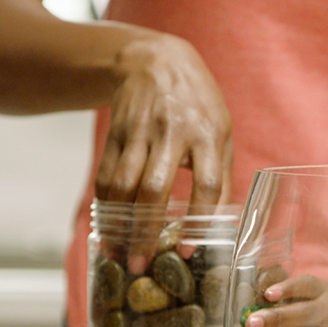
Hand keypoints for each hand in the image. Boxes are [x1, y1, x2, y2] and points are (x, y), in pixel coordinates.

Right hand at [95, 33, 231, 273]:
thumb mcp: (222, 134)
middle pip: (155, 188)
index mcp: (208, 135)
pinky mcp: (115, 135)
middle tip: (142, 264)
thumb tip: (221, 226)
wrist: (155, 61)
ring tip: (119, 255)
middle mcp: (172, 133)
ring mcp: (139, 133)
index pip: (207, 182)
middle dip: (146, 230)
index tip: (189, 251)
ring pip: (123, 184)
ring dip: (119, 224)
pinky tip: (106, 230)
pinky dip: (104, 207)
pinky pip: (105, 176)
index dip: (200, 218)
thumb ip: (222, 177)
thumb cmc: (199, 106)